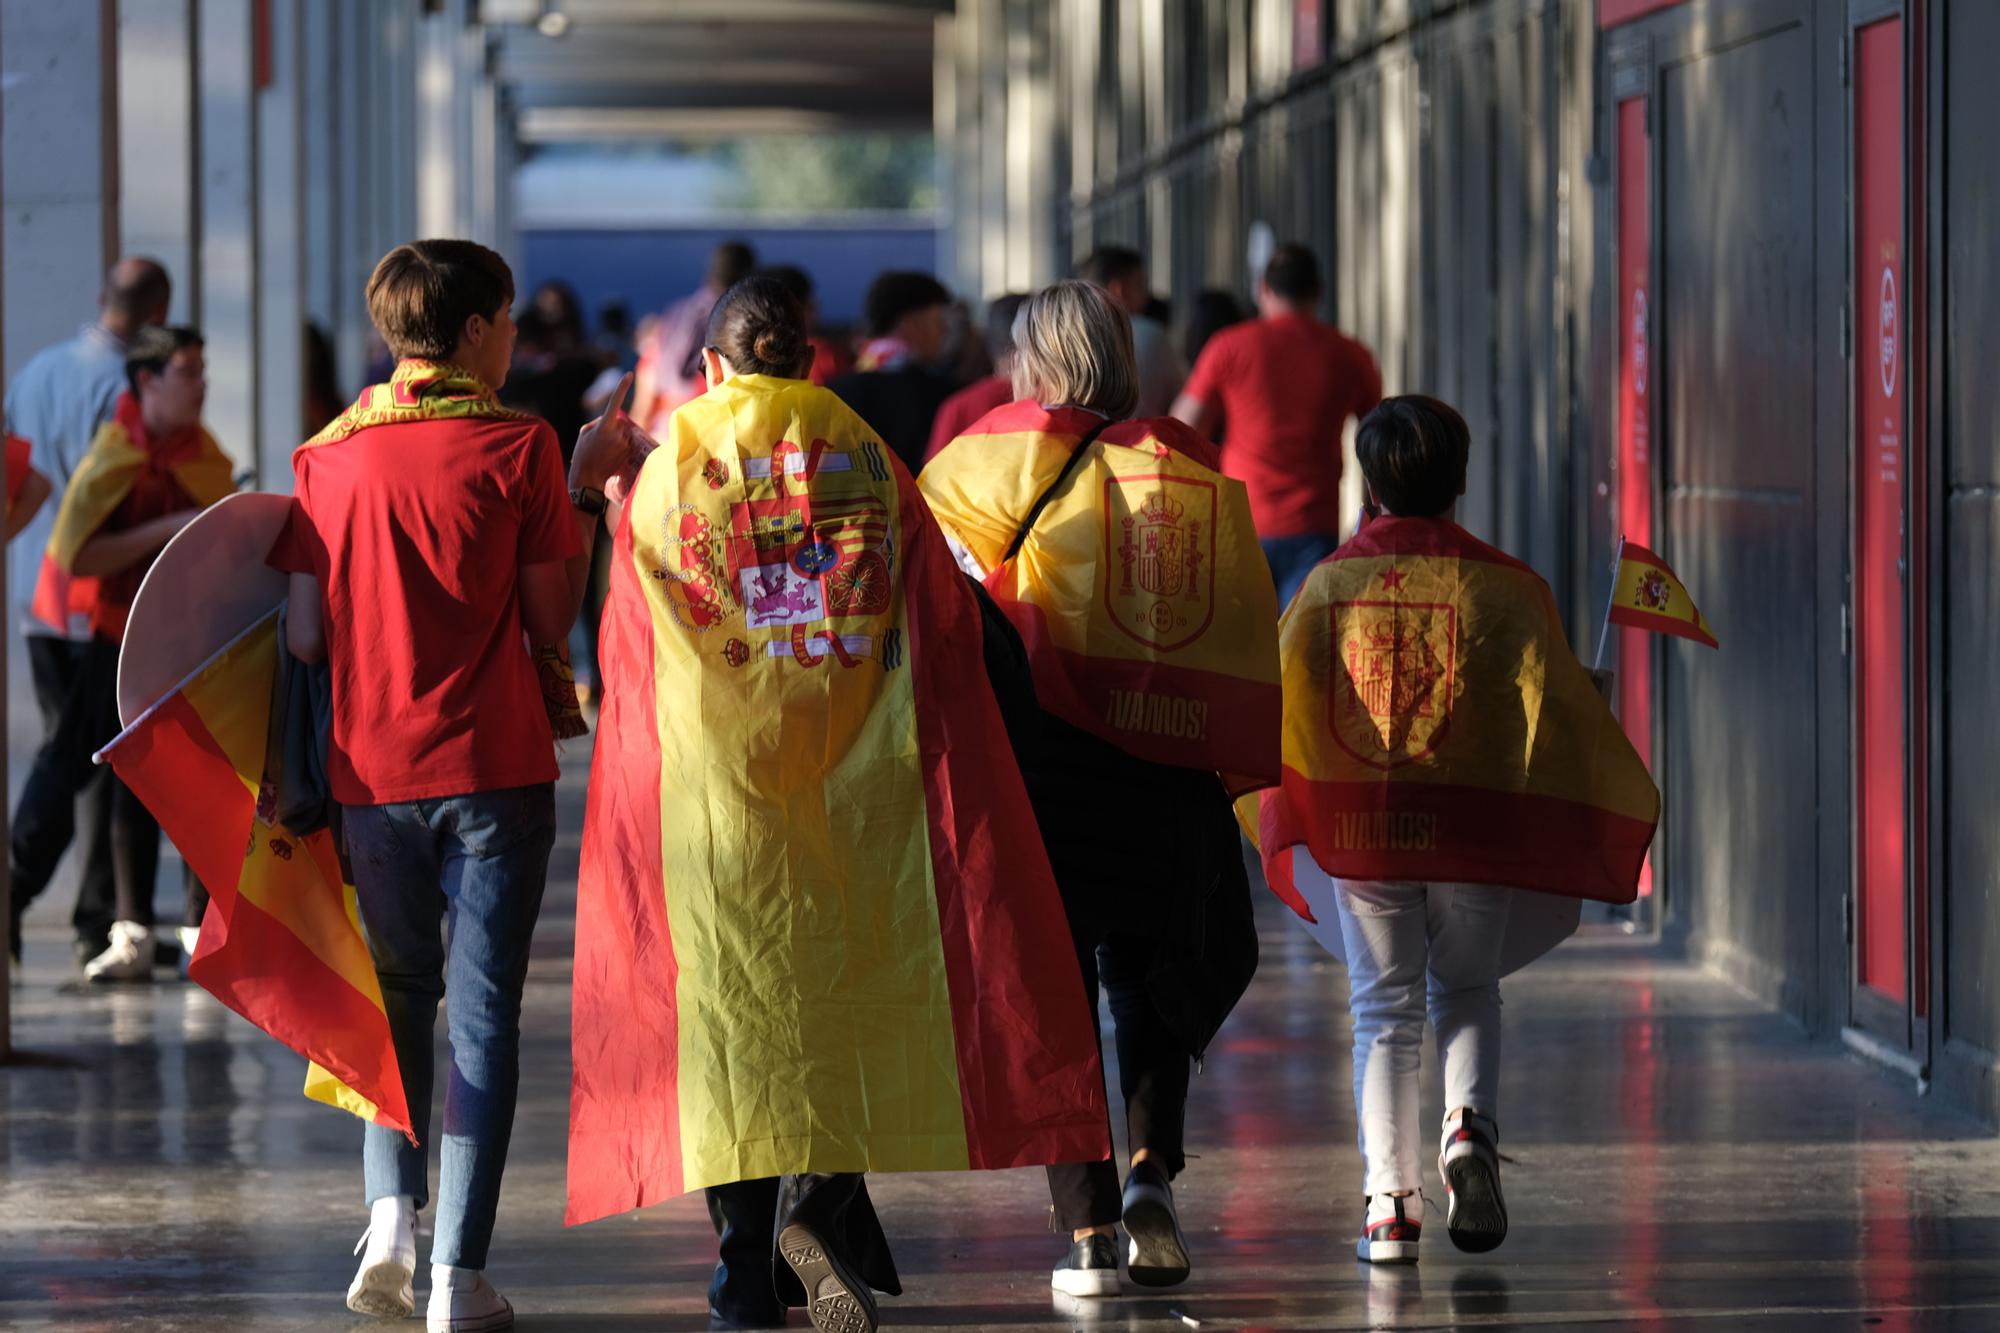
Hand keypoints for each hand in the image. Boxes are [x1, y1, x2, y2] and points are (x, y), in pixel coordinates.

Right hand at [569, 373, 644, 490]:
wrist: (588, 479)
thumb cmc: (583, 455)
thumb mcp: (584, 433)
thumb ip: (598, 422)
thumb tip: (610, 420)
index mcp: (605, 425)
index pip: (615, 401)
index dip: (622, 387)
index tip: (628, 374)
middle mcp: (619, 432)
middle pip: (622, 422)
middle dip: (615, 428)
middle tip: (602, 443)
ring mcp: (626, 443)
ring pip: (626, 434)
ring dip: (619, 439)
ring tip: (606, 452)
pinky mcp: (631, 453)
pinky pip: (629, 444)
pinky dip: (622, 447)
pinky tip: (612, 457)